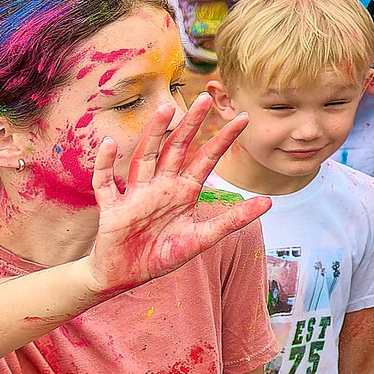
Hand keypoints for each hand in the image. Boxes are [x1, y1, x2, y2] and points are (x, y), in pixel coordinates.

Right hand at [80, 93, 266, 297]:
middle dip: (190, 124)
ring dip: (153, 134)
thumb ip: (232, 220)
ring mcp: (136, 195)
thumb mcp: (202, 239)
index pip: (207, 158)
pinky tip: (108, 144)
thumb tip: (269, 203)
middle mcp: (162, 186)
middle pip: (177, 148)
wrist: (125, 276)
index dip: (224, 139)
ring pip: (144, 157)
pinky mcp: (113, 209)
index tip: (244, 117)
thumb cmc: (162, 255)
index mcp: (184, 192)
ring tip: (164, 109)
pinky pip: (106, 184)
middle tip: (204, 97)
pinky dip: (104, 165)